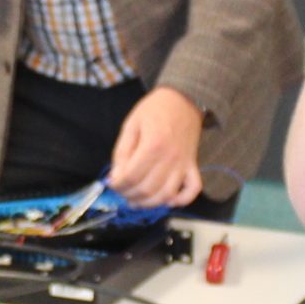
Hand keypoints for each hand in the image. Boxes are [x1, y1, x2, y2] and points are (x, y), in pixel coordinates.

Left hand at [108, 87, 208, 206]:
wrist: (183, 99)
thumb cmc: (154, 109)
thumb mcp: (131, 125)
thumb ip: (121, 152)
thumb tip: (115, 177)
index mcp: (153, 145)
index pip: (132, 176)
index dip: (118, 185)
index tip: (112, 184)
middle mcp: (170, 158)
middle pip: (148, 189)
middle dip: (129, 195)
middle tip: (121, 192)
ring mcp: (184, 164)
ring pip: (166, 195)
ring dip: (149, 204)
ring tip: (136, 201)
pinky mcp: (193, 166)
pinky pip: (192, 190)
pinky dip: (180, 200)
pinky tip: (166, 200)